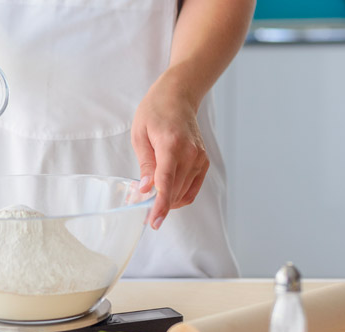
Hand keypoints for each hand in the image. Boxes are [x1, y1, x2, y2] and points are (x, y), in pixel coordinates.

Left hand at [131, 75, 208, 229]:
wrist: (178, 96)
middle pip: (174, 191)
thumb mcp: (140, 135)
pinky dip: (179, 196)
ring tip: (151, 202)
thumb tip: (144, 189)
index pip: (166, 183)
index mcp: (172, 145)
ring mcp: (200, 159)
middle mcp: (190, 154)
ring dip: (168, 202)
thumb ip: (145, 165)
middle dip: (158, 206)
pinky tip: (166, 195)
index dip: (160, 205)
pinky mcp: (203, 162)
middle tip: (141, 211)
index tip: (154, 221)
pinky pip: (192, 188)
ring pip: (184, 193)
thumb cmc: (154, 111)